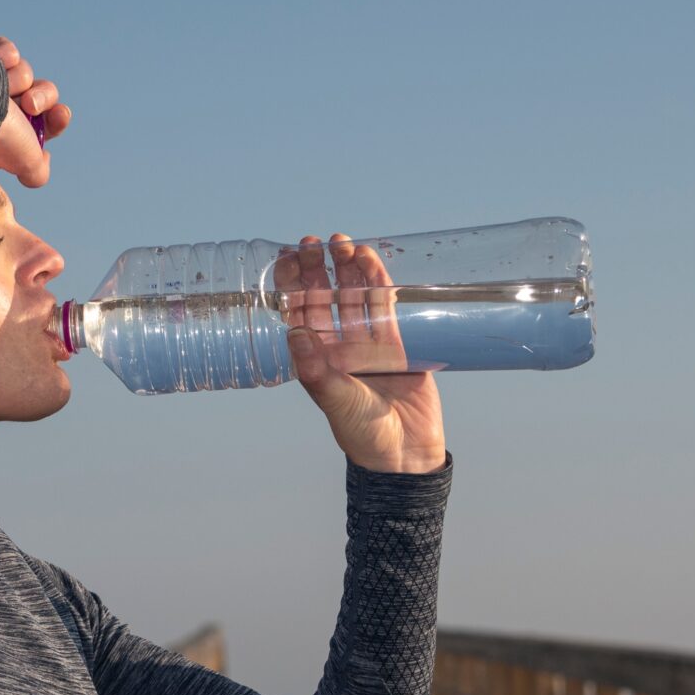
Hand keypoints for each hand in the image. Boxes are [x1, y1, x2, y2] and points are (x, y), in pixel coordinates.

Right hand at [0, 35, 71, 188]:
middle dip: (41, 98)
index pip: (46, 120)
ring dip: (16, 80)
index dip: (58, 117)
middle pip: (43, 91)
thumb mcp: (23, 163)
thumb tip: (43, 159)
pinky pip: (9, 50)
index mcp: (12, 129)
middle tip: (28, 106)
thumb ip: (37, 174)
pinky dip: (5, 54)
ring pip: (25, 71)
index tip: (60, 114)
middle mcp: (2, 103)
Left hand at [280, 233, 447, 474]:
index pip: (298, 314)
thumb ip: (318, 371)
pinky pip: (384, 307)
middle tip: (314, 242)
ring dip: (347, 270)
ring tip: (342, 243)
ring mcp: (368, 344)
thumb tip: (295, 333)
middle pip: (325, 300)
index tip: (288, 258)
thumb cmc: (363, 433)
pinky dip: (377, 283)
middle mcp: (338, 348)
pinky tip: (370, 260)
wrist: (406, 452)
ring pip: (354, 298)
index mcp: (316, 360)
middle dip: (318, 270)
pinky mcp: (397, 345)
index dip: (291, 286)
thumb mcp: (336, 402)